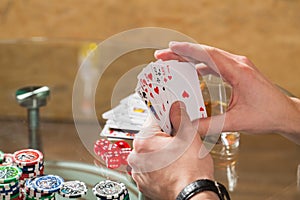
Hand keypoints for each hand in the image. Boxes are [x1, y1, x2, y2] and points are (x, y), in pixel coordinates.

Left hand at [128, 102, 216, 199]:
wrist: (193, 196)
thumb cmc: (191, 172)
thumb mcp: (189, 136)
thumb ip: (180, 117)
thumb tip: (175, 108)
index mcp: (144, 141)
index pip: (154, 118)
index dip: (168, 117)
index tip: (173, 118)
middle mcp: (136, 156)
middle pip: (151, 136)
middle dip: (165, 136)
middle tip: (179, 142)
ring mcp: (139, 170)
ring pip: (151, 151)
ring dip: (161, 151)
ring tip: (177, 156)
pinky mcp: (143, 181)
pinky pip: (150, 165)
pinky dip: (159, 164)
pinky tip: (172, 166)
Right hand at [155, 42, 299, 142]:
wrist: (285, 114)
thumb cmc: (268, 115)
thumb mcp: (236, 122)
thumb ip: (210, 125)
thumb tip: (188, 128)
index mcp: (238, 71)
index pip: (208, 55)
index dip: (187, 50)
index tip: (170, 47)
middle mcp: (238, 64)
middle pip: (205, 53)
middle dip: (182, 52)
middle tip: (163, 55)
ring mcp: (239, 67)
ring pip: (210, 57)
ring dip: (191, 57)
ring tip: (173, 60)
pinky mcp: (239, 72)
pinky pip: (216, 64)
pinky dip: (201, 65)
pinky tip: (193, 70)